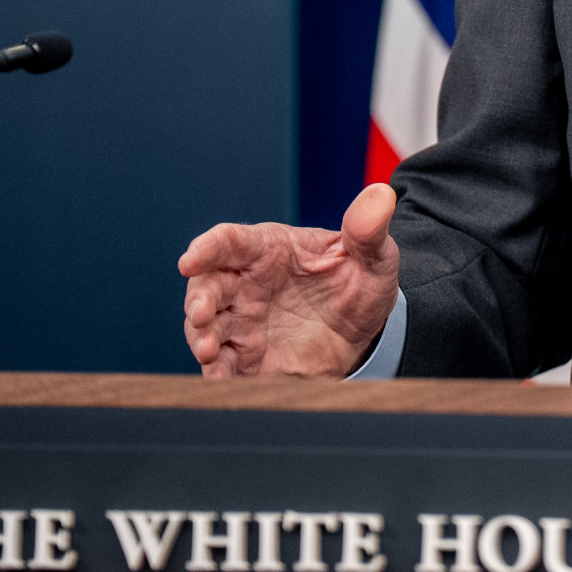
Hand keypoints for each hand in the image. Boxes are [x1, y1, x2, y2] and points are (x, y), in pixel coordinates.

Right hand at [179, 183, 401, 378]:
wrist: (367, 333)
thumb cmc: (360, 283)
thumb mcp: (373, 257)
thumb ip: (369, 230)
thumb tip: (380, 194)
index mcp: (270, 249)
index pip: (230, 242)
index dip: (207, 249)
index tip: (190, 260)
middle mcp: (247, 283)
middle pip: (208, 284)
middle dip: (199, 298)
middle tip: (202, 313)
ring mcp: (243, 321)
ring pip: (206, 325)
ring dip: (201, 337)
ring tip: (208, 350)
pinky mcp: (247, 355)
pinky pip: (223, 362)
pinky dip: (216, 371)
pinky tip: (220, 378)